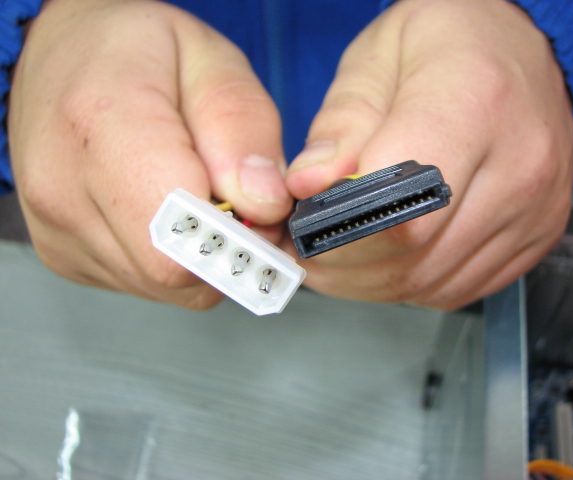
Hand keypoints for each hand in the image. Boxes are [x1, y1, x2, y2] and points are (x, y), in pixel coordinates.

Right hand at [9, 0, 291, 308]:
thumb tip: (265, 203)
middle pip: (176, 271)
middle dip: (227, 245)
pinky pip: (143, 283)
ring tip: (194, 193)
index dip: (241, 236)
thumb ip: (242, 129)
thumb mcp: (211, 60)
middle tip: (237, 197)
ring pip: (164, 286)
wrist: (61, 60)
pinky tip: (163, 208)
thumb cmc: (133, 50)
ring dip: (200, 252)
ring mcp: (57, 229)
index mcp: (102, 124)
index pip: (181, 232)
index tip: (266, 213)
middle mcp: (64, 188)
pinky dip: (171, 257)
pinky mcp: (62, 252)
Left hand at [285, 0, 572, 309]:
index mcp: (476, 102)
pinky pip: (456, 288)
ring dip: (370, 279)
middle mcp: (519, 165)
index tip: (304, 225)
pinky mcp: (535, 236)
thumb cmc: (454, 42)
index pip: (399, 210)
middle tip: (310, 245)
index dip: (337, 233)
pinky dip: (411, 282)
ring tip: (344, 248)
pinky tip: (391, 254)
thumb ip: (341, 126)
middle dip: (342, 263)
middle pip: (411, 258)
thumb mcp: (378, 57)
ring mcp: (533, 209)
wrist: (527, 50)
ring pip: (429, 283)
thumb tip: (309, 186)